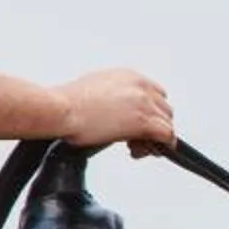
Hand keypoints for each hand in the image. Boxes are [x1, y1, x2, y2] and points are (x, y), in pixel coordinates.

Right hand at [54, 69, 175, 152]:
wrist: (61, 109)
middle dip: (152, 126)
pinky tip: (140, 151)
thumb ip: (110, 97)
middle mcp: (140, 86)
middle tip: (136, 140)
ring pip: (167, 122)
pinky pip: (167, 135)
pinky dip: (159, 146)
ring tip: (135, 148)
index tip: (137, 126)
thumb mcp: (93, 89)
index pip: (154, 94)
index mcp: (129, 76)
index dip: (149, 113)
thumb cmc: (66, 102)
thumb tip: (110, 110)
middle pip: (163, 109)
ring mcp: (144, 103)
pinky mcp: (143, 121)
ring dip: (154, 138)